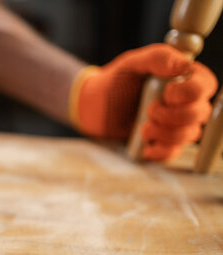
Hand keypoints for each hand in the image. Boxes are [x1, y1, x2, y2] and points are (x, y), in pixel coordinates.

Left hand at [70, 44, 217, 159]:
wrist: (93, 106)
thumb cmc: (116, 80)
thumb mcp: (132, 63)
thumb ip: (157, 58)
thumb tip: (184, 65)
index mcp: (182, 78)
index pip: (206, 86)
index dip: (192, 92)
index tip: (168, 93)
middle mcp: (184, 101)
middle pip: (201, 113)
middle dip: (173, 115)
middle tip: (149, 110)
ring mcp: (174, 123)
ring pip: (190, 134)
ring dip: (164, 133)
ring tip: (142, 127)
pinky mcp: (162, 141)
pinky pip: (174, 152)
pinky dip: (161, 151)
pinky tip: (146, 146)